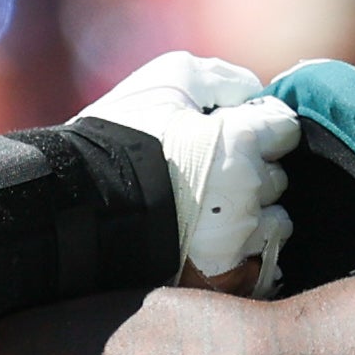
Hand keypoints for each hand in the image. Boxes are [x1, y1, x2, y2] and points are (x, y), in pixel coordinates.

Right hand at [71, 52, 296, 294]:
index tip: (229, 134)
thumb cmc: (118, 135)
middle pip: (276, 179)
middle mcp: (247, 191)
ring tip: (211, 216)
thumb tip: (254, 94)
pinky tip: (219, 248)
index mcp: (242, 142)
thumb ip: (224, 79)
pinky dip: (247, 259)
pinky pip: (260, 270)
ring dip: (253, 219)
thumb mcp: (169, 78)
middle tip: (209, 176)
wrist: (70, 207)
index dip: (258, 129)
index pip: (284, 130)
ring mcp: (235, 239)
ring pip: (274, 225)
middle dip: (252, 175)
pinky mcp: (219, 277)